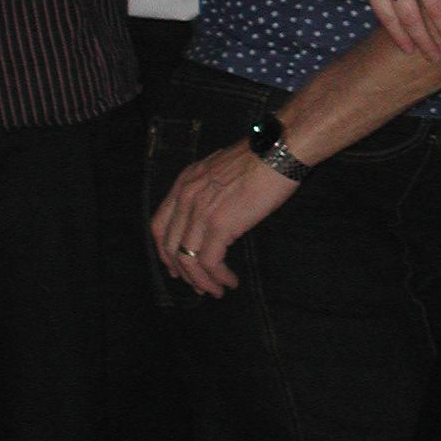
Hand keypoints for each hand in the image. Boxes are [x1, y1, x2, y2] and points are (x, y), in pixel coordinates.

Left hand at [150, 139, 295, 297]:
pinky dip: (218, 277)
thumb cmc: (262, 156)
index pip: (160, 225)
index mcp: (186, 182)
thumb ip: (210, 187)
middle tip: (198, 286)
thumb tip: (216, 210)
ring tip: (216, 290)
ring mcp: (201, 211)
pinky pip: (210, 262)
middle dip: (183, 272)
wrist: (280, 150)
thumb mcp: (222, 167)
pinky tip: (230, 281)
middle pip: (171, 247)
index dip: (165, 251)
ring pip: (188, 260)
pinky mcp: (220, 225)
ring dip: (201, 281)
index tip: (175, 267)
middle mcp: (186, 197)